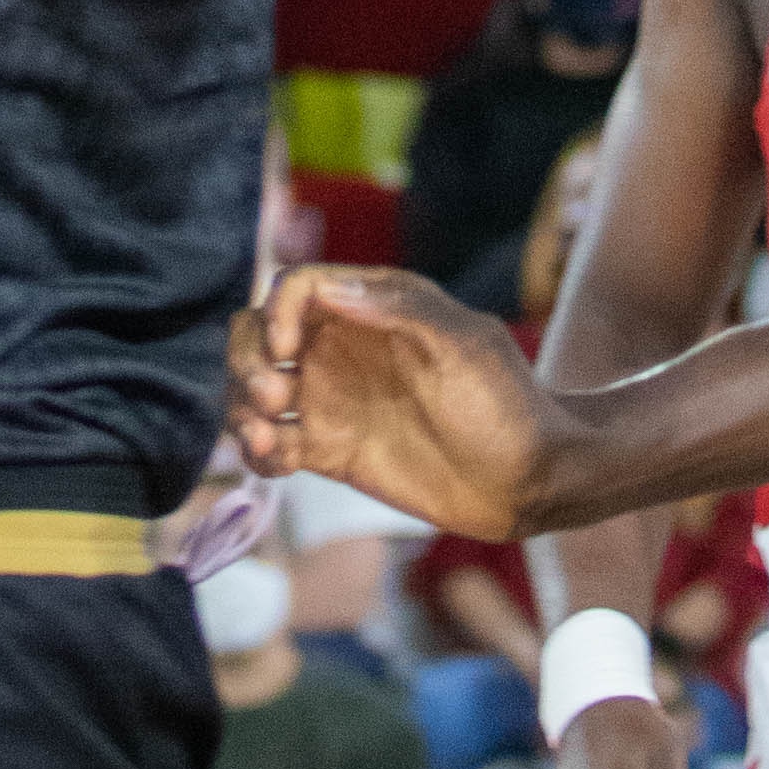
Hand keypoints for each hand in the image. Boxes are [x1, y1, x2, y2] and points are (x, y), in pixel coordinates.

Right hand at [227, 263, 562, 540]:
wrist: (527, 480)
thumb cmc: (504, 402)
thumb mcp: (463, 344)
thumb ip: (398, 311)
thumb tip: (327, 289)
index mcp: (373, 305)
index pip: (297, 288)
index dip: (276, 311)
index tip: (285, 350)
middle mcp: (342, 347)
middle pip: (258, 332)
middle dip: (247, 357)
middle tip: (274, 394)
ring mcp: (333, 400)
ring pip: (255, 387)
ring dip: (242, 405)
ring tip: (265, 437)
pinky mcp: (330, 450)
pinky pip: (273, 443)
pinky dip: (256, 448)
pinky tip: (271, 458)